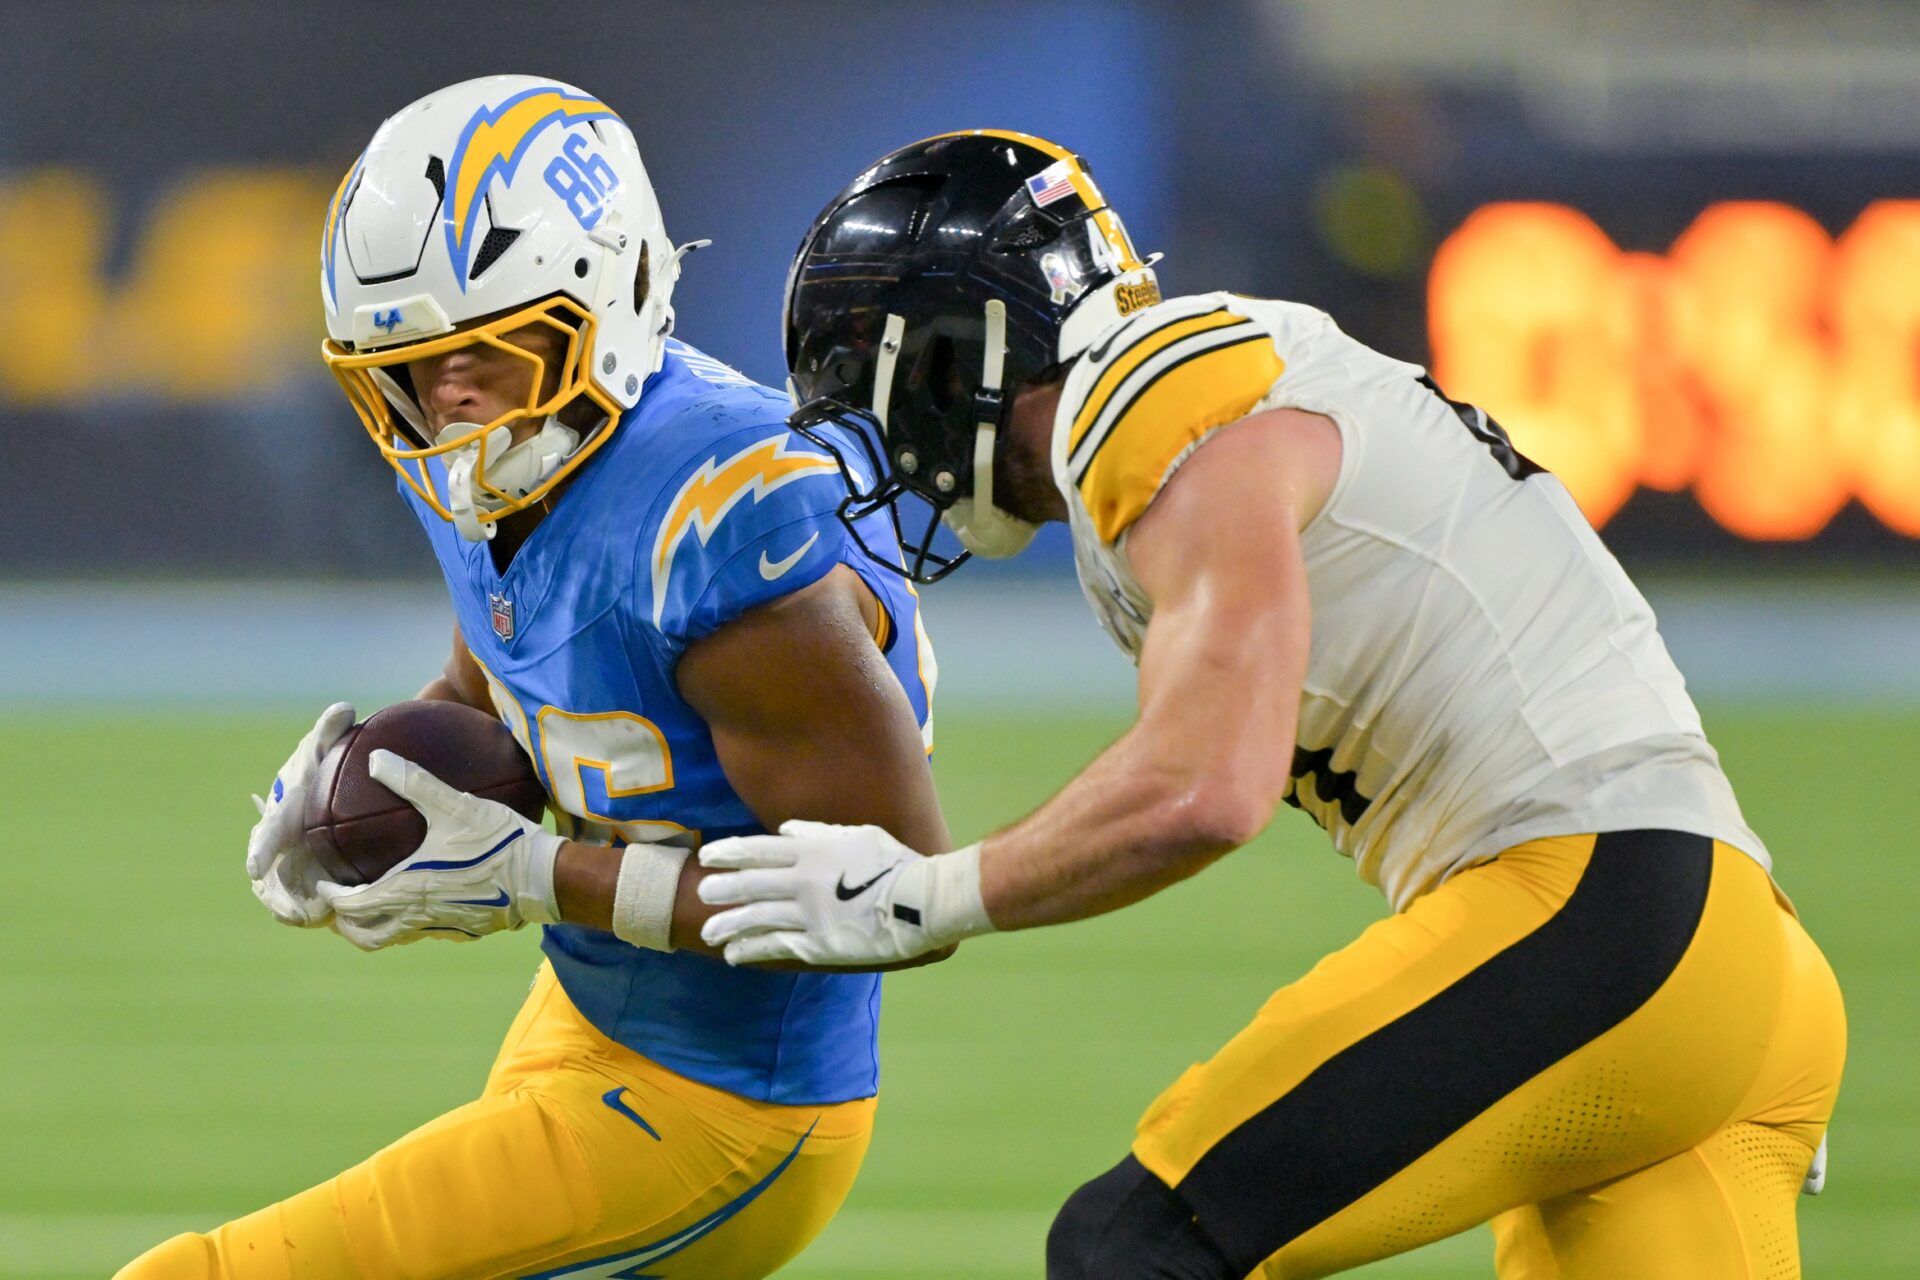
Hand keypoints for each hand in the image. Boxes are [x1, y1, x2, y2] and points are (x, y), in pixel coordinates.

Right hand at [246, 702, 354, 926]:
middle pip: (270, 878)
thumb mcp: (327, 746)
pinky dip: (316, 914)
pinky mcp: (308, 884)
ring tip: (316, 920)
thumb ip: (331, 731)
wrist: (330, 791)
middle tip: (297, 912)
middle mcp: (278, 847)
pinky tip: (337, 921)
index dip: (260, 850)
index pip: (267, 834)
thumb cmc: (324, 767)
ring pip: (286, 898)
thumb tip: (343, 709)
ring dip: (296, 911)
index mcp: (280, 816)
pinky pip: (308, 905)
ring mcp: (291, 868)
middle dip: (277, 897)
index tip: (256, 865)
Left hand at [317, 750, 564, 950]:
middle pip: (365, 935)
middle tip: (340, 903)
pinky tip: (425, 902)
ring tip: (374, 907)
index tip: (322, 883)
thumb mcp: (456, 805)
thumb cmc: (498, 841)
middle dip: (346, 923)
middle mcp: (418, 915)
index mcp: (407, 888)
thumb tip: (376, 759)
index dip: (330, 896)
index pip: (351, 904)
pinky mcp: (464, 931)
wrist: (543, 879)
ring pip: (394, 938)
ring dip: (376, 927)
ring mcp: (442, 927)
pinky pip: (427, 932)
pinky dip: (412, 924)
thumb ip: (414, 782)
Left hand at [697, 821, 991, 966]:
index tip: (708, 855)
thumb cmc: (895, 863)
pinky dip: (751, 950)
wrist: (920, 901)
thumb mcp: (857, 835)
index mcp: (812, 851)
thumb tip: (784, 830)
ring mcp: (808, 914)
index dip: (729, 853)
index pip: (758, 849)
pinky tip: (734, 955)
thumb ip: (816, 832)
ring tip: (709, 932)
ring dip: (728, 925)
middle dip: (721, 889)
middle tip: (702, 893)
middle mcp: (802, 881)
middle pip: (749, 884)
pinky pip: (775, 946)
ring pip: (756, 917)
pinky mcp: (817, 944)